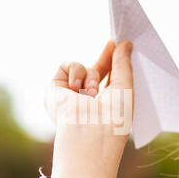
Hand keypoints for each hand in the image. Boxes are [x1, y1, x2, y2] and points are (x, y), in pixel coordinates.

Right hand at [45, 39, 134, 177]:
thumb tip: (124, 43)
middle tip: (112, 44)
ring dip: (92, 75)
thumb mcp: (124, 86)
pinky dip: (75, 72)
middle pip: (93, 71)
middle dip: (103, 58)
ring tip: (92, 94)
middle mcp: (84, 102)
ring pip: (82, 68)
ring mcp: (68, 96)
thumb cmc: (112, 118)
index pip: (106, 80)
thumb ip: (123, 63)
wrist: (89, 134)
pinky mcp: (54, 90)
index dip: (112, 62)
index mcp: (102, 106)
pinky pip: (67, 65)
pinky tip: (76, 89)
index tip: (118, 45)